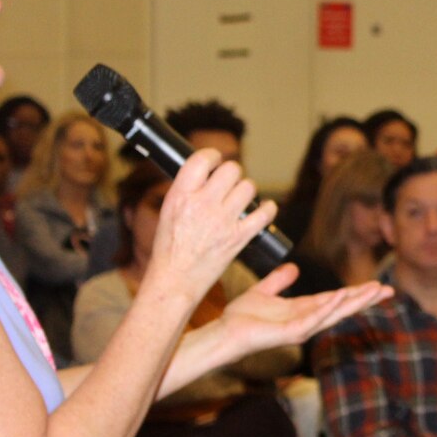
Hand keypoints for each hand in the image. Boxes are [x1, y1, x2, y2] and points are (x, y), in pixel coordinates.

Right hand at [141, 150, 274, 303]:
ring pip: (248, 187)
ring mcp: (223, 221)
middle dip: (231, 174)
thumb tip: (207, 172)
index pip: (202, 159)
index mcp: (181, 195)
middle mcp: (203, 205)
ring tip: (239, 199)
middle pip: (231, 170)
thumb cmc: (169, 248)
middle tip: (227, 184)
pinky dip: (268, 209)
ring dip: (246, 190)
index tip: (214, 161)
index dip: (212, 156)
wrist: (175, 280)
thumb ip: (187, 189)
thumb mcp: (168, 210)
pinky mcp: (238, 238)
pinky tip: (264, 209)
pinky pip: (264, 214)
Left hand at [216, 263, 393, 358]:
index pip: (336, 299)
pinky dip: (327, 308)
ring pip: (334, 313)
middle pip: (342, 307)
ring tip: (373, 291)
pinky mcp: (291, 333)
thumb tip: (293, 268)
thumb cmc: (242, 317)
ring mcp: (302, 328)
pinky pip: (313, 318)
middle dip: (365, 299)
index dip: (356, 293)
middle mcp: (307, 320)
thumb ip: (279, 280)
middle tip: (388, 290)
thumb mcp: (264, 291)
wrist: (226, 332)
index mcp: (303, 310)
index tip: (376, 285)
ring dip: (354, 302)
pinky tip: (339, 297)